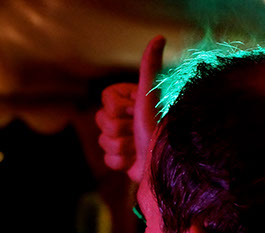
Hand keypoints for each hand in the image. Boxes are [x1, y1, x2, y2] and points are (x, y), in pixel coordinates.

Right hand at [94, 35, 165, 181]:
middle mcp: (123, 116)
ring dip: (123, 148)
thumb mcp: (150, 96)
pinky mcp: (120, 157)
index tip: (136, 112)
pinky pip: (107, 160)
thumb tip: (159, 37)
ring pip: (103, 142)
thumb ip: (150, 67)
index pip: (105, 103)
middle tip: (138, 132)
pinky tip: (135, 160)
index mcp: (127, 100)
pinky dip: (122, 162)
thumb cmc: (157, 128)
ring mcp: (120, 137)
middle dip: (121, 131)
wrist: (163, 163)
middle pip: (100, 122)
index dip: (119, 111)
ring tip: (139, 147)